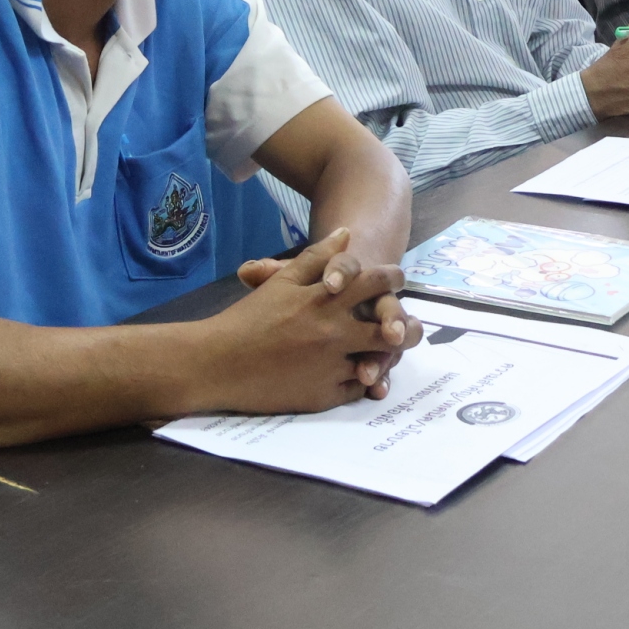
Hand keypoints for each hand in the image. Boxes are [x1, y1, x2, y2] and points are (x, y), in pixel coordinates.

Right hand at [205, 229, 419, 411]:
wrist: (217, 363)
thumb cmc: (248, 319)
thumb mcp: (283, 282)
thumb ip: (317, 257)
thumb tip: (346, 233)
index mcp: (326, 300)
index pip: (375, 282)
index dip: (392, 278)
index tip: (397, 279)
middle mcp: (335, 332)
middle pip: (390, 327)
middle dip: (407, 325)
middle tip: (411, 326)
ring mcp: (332, 365)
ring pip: (378, 361)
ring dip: (389, 357)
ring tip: (393, 353)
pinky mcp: (323, 395)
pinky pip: (356, 389)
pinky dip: (362, 382)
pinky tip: (365, 377)